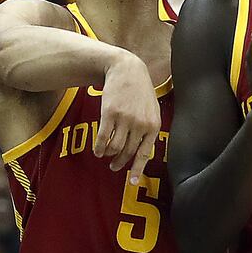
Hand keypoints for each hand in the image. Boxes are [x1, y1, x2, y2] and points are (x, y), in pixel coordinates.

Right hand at [95, 51, 162, 181]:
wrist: (126, 70)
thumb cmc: (140, 92)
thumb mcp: (152, 110)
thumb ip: (149, 129)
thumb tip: (143, 152)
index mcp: (153, 125)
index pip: (145, 153)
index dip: (137, 169)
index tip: (131, 182)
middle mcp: (140, 124)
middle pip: (127, 152)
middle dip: (119, 162)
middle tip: (114, 166)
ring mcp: (125, 119)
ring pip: (114, 147)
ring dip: (108, 154)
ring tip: (105, 155)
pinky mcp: (109, 114)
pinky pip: (103, 138)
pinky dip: (99, 147)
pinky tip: (97, 150)